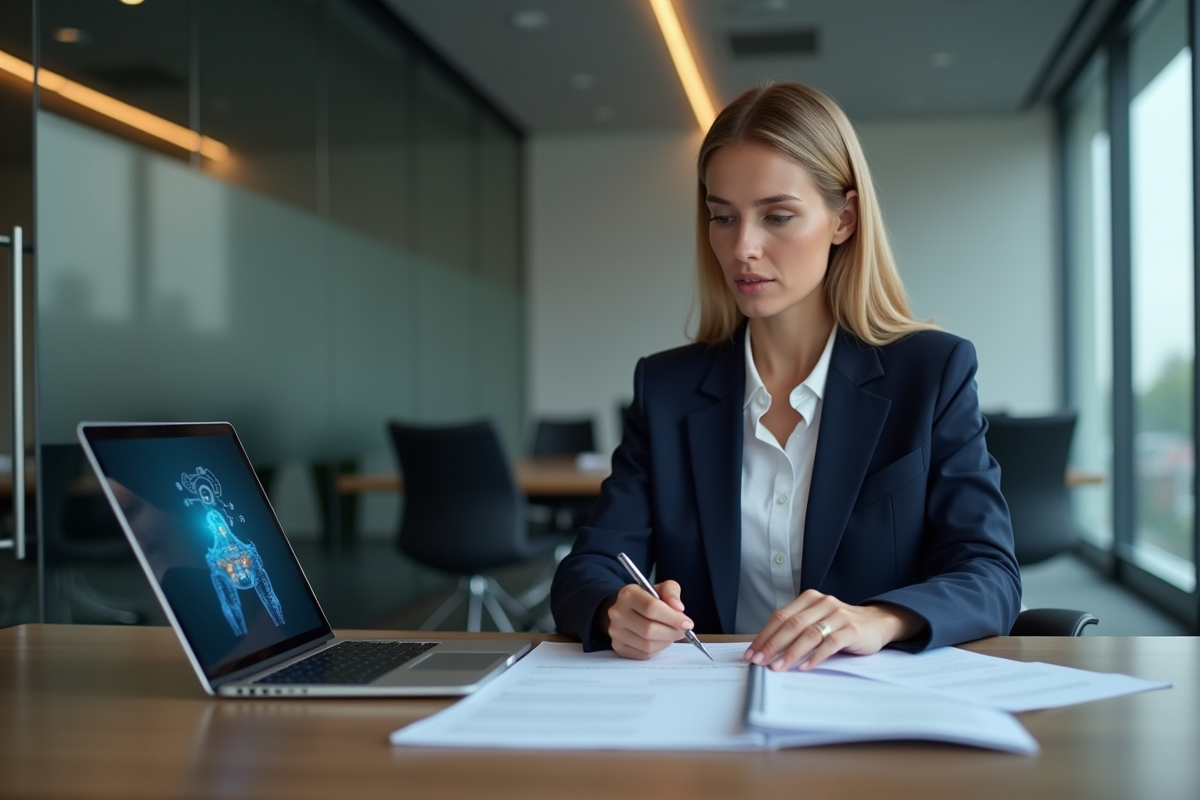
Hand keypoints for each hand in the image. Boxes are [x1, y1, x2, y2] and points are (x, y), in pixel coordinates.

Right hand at [605, 580, 693, 659]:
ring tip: (671, 634)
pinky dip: (657, 649)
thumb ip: (672, 592)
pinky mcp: (618, 646)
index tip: (687, 623)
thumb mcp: (661, 588)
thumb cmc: (648, 599)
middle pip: (649, 629)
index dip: (672, 618)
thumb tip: (679, 608)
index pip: (651, 608)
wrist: (627, 610)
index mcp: (628, 594)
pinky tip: (659, 640)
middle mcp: (618, 613)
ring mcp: (615, 631)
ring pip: (647, 645)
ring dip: (665, 642)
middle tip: (682, 631)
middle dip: (671, 632)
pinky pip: (643, 654)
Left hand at [742, 590, 923, 670]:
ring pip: (809, 633)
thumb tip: (766, 649)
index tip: (751, 653)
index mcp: (809, 599)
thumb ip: (796, 629)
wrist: (877, 623)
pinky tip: (805, 667)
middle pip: (792, 624)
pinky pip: (830, 643)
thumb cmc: (840, 625)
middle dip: (772, 644)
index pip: (780, 616)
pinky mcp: (852, 630)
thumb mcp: (817, 621)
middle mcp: (823, 603)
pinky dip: (815, 656)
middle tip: (759, 661)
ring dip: (791, 652)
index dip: (764, 635)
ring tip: (778, 667)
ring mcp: (839, 615)